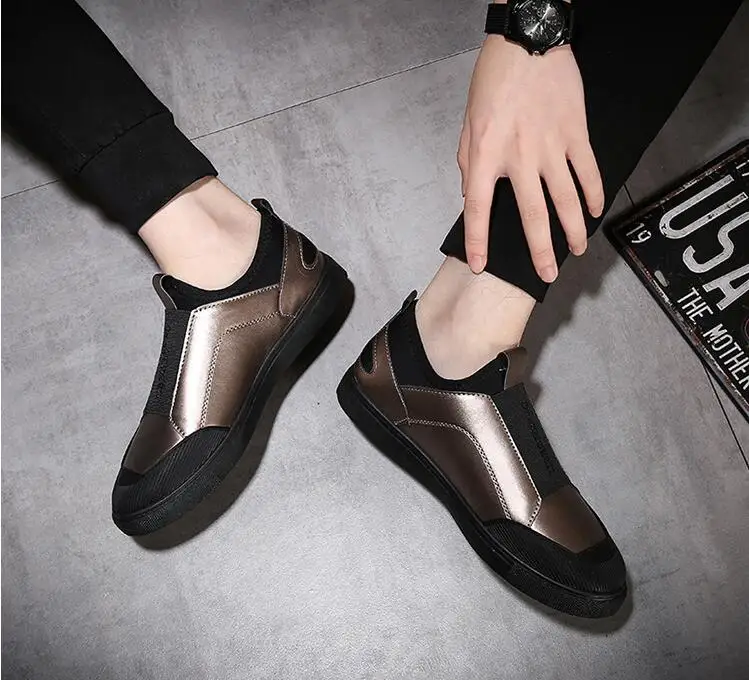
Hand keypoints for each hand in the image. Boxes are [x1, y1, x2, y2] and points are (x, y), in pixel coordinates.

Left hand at [458, 35, 603, 281]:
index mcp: (485, 155)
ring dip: (574, 230)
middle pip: (532, 215)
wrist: (527, 43)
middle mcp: (518, 157)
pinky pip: (588, 171)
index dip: (479, 241)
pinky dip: (594, 193)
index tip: (482, 266)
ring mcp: (550, 147)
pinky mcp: (575, 133)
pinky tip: (596, 210)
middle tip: (547, 274)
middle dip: (540, 251)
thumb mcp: (468, 123)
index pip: (477, 209)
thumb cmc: (493, 80)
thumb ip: (468, 162)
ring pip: (565, 199)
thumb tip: (470, 193)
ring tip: (578, 250)